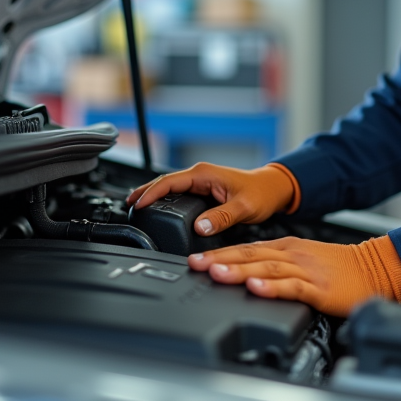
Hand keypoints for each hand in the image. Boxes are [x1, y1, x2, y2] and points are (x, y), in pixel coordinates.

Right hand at [127, 162, 298, 235]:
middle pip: (164, 183)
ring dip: (153, 196)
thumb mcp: (244, 207)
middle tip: (127, 206)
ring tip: (137, 208)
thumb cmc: (261, 193)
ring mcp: (201, 182)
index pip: (169, 181)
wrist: (273, 189)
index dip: (150, 193)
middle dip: (144, 192)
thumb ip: (222, 217)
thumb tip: (200, 227)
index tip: (137, 205)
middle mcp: (200, 175)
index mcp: (204, 174)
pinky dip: (165, 200)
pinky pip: (179, 194)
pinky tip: (159, 209)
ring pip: (170, 188)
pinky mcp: (203, 190)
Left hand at [188, 235, 400, 316]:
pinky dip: (272, 287)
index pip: (246, 248)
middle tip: (196, 264)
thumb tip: (248, 271)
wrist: (375, 268)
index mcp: (286, 247)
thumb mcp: (303, 258)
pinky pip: (292, 287)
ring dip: (239, 271)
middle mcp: (291, 254)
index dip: (219, 253)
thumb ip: (277, 263)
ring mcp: (304, 270)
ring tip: (217, 273)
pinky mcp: (318, 288)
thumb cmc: (340, 267)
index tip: (196, 259)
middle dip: (219, 259)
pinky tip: (257, 289)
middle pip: (249, 255)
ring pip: (265, 268)